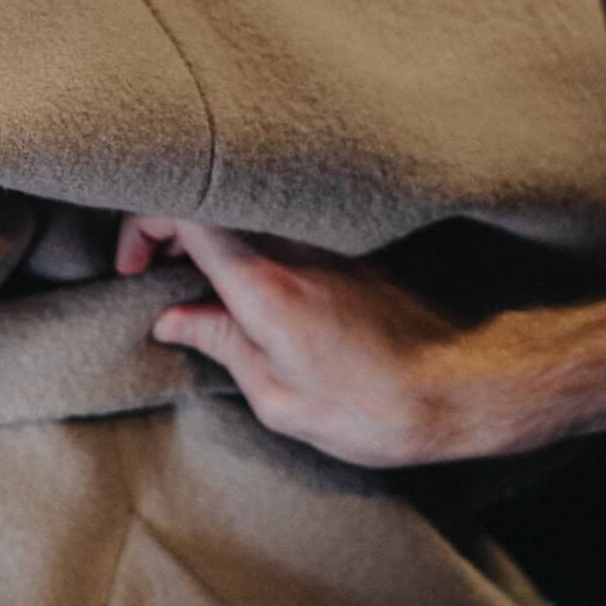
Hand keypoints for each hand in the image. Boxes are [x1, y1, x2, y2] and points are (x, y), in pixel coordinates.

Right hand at [117, 217, 506, 467]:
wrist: (472, 386)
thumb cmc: (380, 408)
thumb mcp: (283, 400)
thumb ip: (221, 346)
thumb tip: (172, 319)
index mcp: (264, 284)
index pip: (182, 211)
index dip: (141, 226)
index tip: (132, 269)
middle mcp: (291, 245)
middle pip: (206, 197)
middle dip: (164, 223)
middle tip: (149, 271)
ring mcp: (321, 240)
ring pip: (240, 207)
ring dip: (204, 230)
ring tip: (190, 279)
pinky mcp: (346, 247)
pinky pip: (274, 224)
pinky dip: (243, 240)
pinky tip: (242, 284)